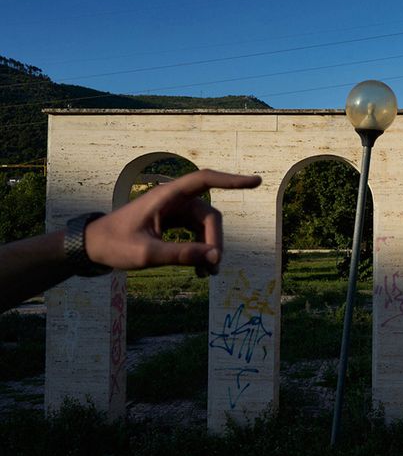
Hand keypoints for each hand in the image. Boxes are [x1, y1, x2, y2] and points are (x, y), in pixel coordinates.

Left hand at [84, 169, 260, 275]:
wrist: (92, 248)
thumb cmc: (114, 246)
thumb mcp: (147, 254)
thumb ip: (182, 254)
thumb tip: (216, 258)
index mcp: (166, 196)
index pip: (205, 180)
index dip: (232, 180)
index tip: (256, 182)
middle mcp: (174, 200)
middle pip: (209, 215)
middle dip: (216, 241)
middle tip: (213, 269)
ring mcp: (174, 212)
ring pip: (206, 227)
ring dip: (211, 249)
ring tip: (208, 275)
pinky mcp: (173, 223)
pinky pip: (197, 234)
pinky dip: (202, 251)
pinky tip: (201, 270)